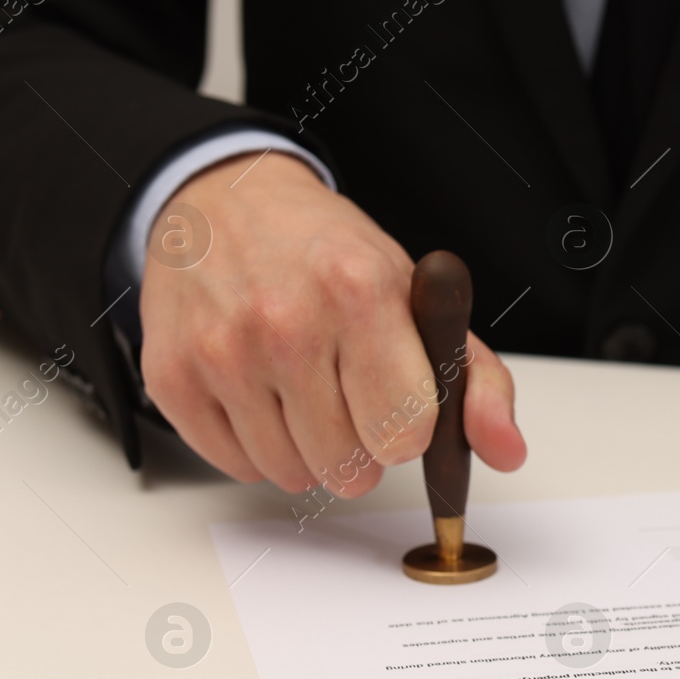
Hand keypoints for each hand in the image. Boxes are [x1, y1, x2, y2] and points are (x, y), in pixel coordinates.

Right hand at [138, 151, 526, 495]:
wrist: (226, 203)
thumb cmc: (331, 257)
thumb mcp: (420, 301)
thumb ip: (478, 380)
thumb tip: (506, 453)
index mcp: (361, 293)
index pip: (407, 433)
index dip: (411, 429)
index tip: (400, 401)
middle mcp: (285, 321)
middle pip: (350, 467)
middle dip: (362, 446)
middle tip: (351, 395)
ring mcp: (222, 351)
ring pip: (292, 475)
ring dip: (311, 451)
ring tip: (307, 391)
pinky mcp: (173, 377)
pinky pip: (235, 465)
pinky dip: (258, 447)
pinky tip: (263, 393)